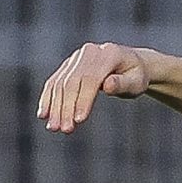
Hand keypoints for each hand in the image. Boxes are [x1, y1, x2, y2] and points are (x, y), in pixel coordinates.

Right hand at [37, 42, 152, 132]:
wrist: (131, 63)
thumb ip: (123, 84)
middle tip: (64, 129)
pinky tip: (44, 115)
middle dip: (66, 107)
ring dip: (55, 107)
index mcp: (108, 54)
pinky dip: (48, 98)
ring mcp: (76, 57)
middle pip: (72, 82)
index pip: (91, 79)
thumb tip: (108, 85)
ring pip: (60, 83)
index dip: (83, 100)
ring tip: (53, 128)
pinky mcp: (68, 65)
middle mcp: (89, 52)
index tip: (78, 120)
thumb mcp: (137, 81)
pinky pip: (54, 82)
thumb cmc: (136, 76)